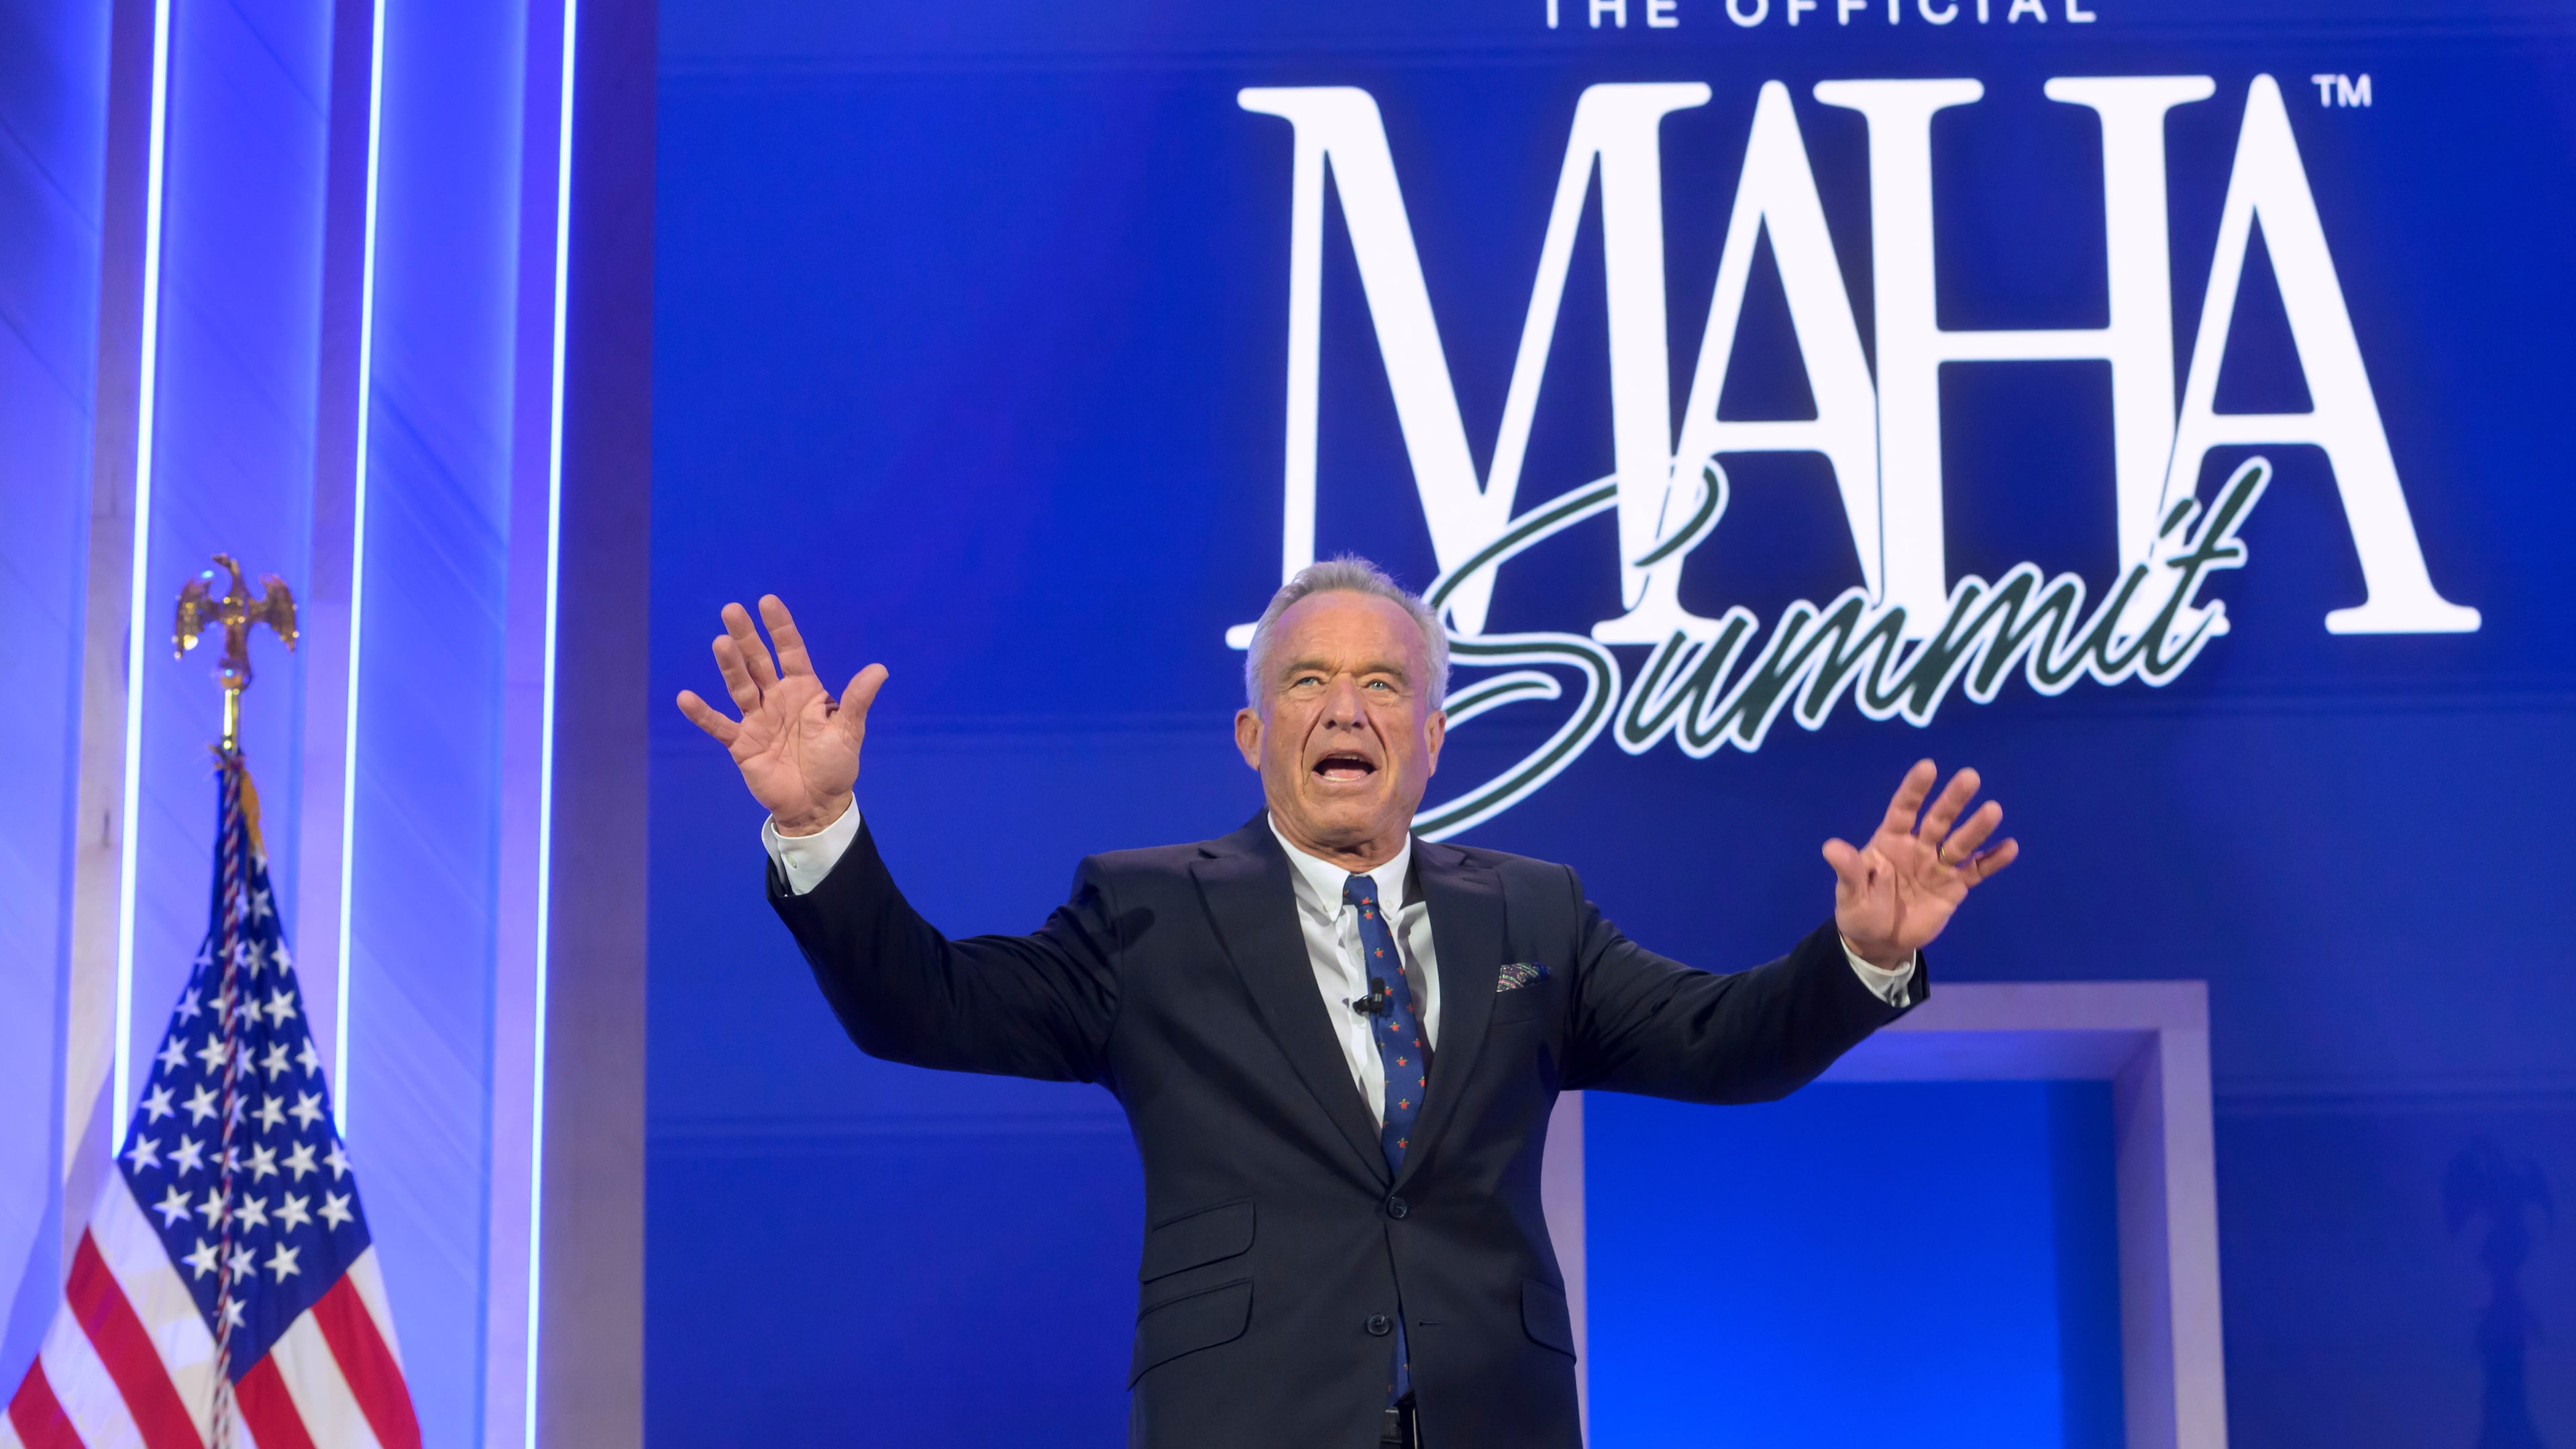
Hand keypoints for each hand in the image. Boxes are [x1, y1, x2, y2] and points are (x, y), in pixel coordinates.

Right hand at [675, 595, 886, 834]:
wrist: (816, 804)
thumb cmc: (835, 764)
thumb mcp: (848, 731)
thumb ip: (856, 700)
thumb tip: (880, 669)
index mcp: (803, 689)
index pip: (790, 652)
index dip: (780, 628)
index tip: (767, 602)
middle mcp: (777, 698)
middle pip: (758, 662)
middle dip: (746, 637)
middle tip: (731, 610)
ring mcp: (756, 719)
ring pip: (740, 686)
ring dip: (729, 666)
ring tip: (720, 642)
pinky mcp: (741, 743)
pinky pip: (719, 726)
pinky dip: (702, 714)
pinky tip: (685, 697)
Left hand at [1823, 760, 2018, 968]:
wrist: (1879, 942)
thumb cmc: (1860, 911)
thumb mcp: (1849, 894)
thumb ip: (1848, 870)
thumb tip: (1830, 847)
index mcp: (1890, 841)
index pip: (1904, 809)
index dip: (1915, 790)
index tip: (1928, 767)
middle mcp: (1918, 847)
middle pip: (1938, 819)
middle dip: (1952, 800)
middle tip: (1970, 777)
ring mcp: (1938, 866)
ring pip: (1960, 843)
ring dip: (1977, 827)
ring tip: (1993, 810)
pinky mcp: (1955, 887)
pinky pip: (1976, 871)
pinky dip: (1992, 860)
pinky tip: (2010, 847)